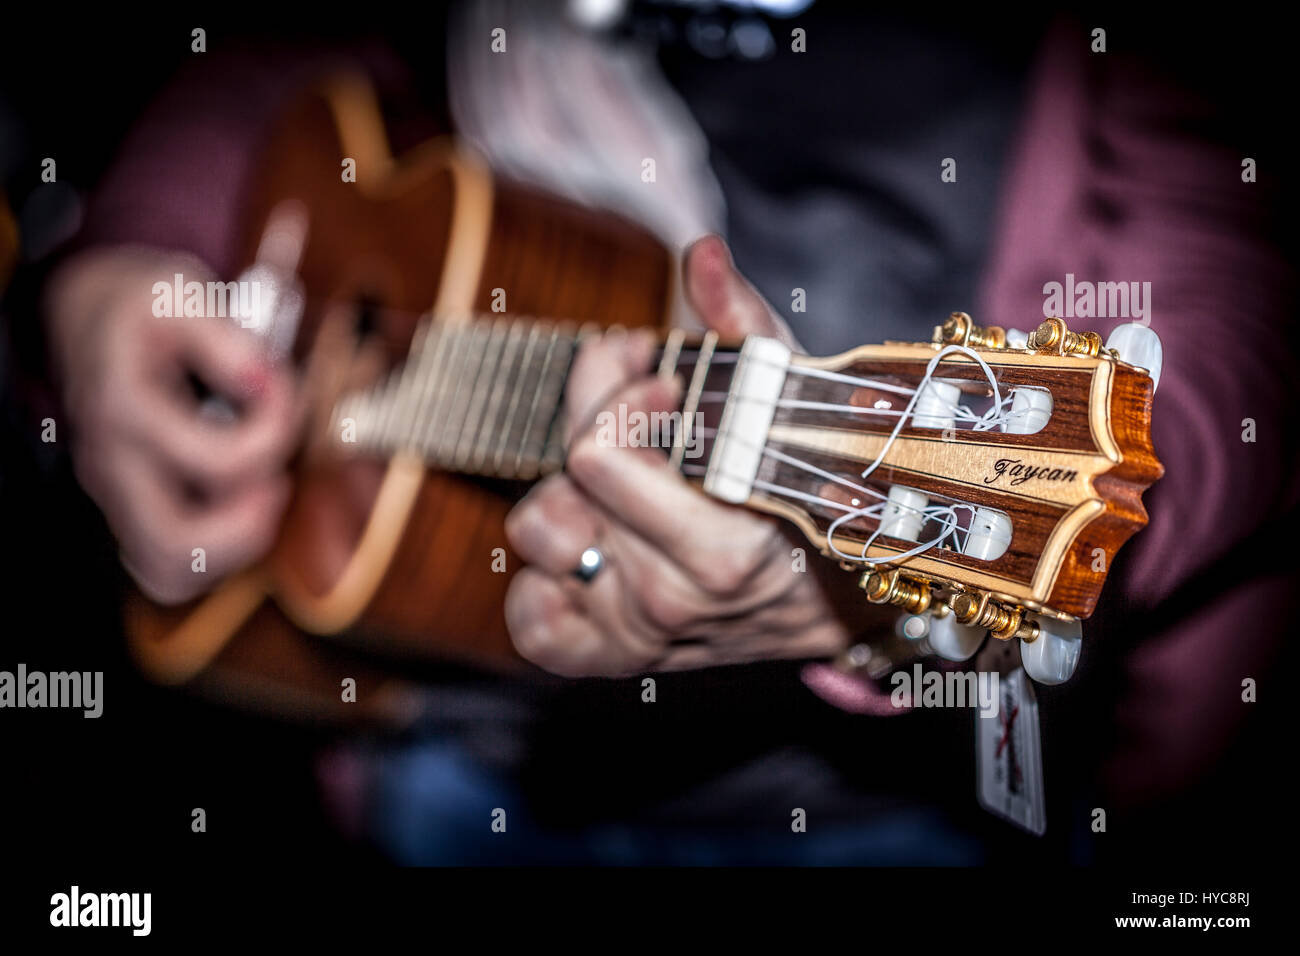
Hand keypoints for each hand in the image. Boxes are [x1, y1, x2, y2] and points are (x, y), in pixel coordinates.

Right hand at [47, 247, 300, 603]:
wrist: (91, 321)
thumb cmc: (142, 312)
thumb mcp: (181, 295)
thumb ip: (228, 339)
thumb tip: (264, 381)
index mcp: (125, 407)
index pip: (219, 461)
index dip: (276, 429)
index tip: (281, 388)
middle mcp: (112, 463)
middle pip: (178, 543)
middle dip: (249, 520)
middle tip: (275, 476)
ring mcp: (115, 495)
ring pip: (171, 570)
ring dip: (234, 543)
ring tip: (260, 492)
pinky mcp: (128, 512)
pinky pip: (168, 570)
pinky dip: (215, 554)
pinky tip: (238, 508)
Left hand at [503, 236, 856, 676]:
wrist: (836, 603)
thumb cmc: (813, 491)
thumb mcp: (790, 404)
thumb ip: (742, 326)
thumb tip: (701, 254)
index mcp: (725, 547)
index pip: (599, 451)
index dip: (614, 385)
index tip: (653, 368)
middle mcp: (675, 599)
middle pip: (565, 478)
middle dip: (596, 418)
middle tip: (637, 408)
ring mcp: (636, 633)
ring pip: (539, 533)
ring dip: (570, 495)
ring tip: (623, 485)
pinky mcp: (606, 658)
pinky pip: (530, 617)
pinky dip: (544, 580)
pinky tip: (593, 549)